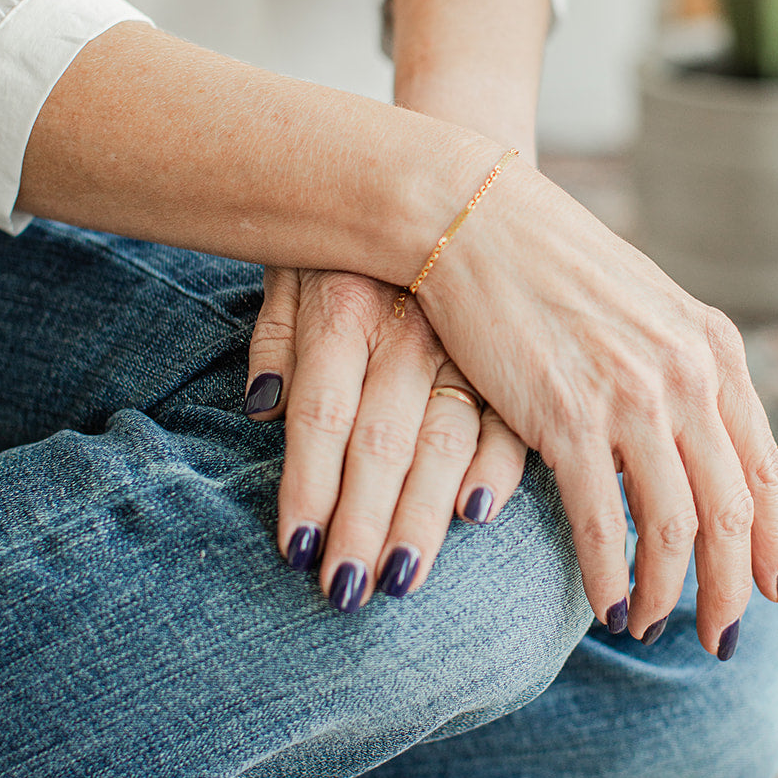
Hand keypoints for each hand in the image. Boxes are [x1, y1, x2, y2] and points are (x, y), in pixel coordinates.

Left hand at [243, 268, 527, 605]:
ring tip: (399, 579)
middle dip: (361, 523)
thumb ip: (276, 332)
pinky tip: (479, 515)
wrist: (464, 183)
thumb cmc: (363, 238)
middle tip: (346, 594)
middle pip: (382, 441)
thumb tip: (258, 405)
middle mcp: (409, 331)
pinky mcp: (519, 356)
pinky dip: (498, 468)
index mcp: (349, 308)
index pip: (323, 413)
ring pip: (444, 442)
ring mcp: (469, 345)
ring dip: (421, 517)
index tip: (296, 551)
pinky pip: (514, 418)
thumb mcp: (300, 261)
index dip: (307, 486)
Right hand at [414, 159, 777, 656]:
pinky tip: (605, 608)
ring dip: (668, 593)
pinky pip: (605, 522)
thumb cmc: (551, 268)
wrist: (474, 219)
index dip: (775, 543)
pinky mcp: (568, 413)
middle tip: (719, 641)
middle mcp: (688, 375)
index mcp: (714, 350)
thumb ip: (681, 373)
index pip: (764, 470)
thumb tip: (697, 446)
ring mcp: (632, 395)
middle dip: (732, 591)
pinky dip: (610, 576)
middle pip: (732, 513)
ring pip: (676, 528)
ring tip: (649, 626)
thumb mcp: (644, 311)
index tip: (775, 595)